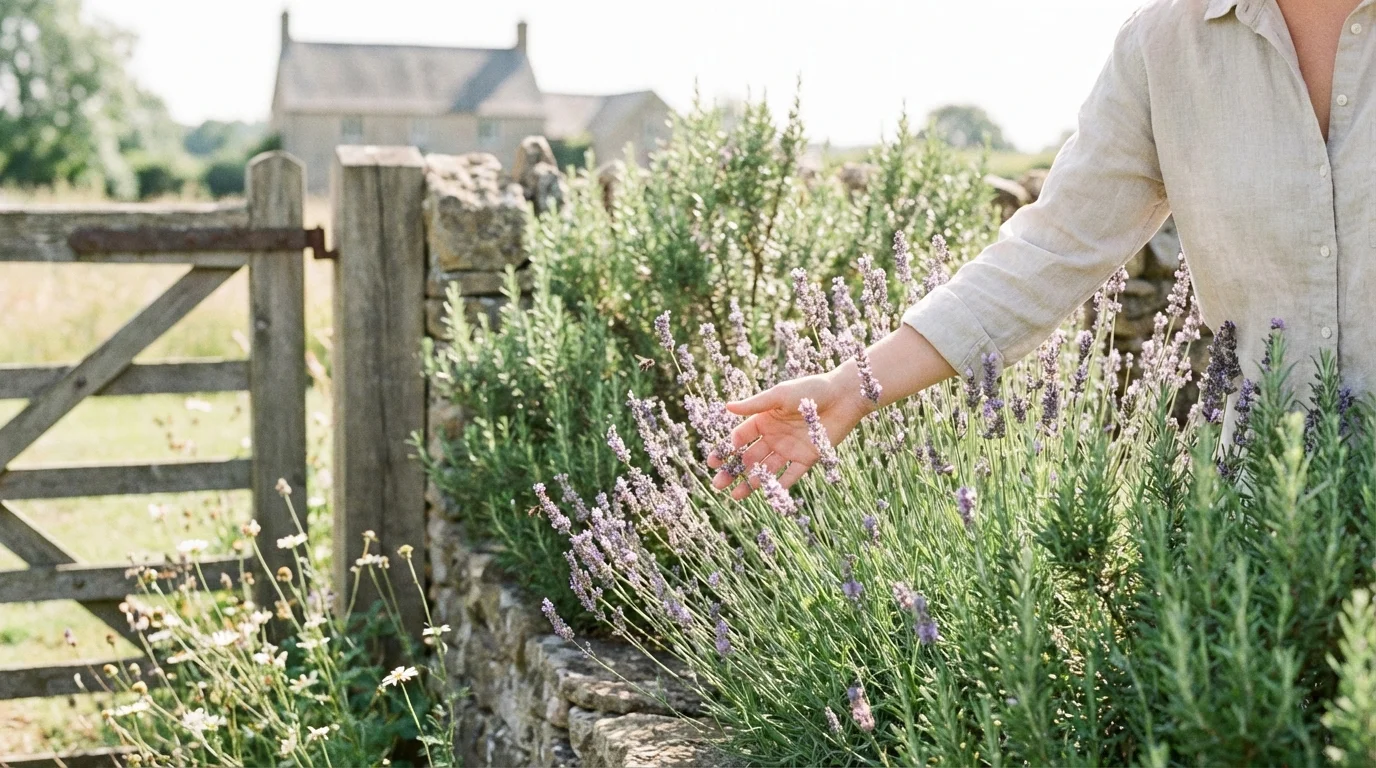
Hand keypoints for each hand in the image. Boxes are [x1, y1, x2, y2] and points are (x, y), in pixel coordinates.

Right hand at [707, 361, 874, 499]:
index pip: (740, 438)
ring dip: (752, 482)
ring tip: (737, 496)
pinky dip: (780, 485)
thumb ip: (754, 405)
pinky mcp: (807, 458)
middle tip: (718, 484)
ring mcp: (789, 449)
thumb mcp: (779, 395)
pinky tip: (768, 496)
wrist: (843, 396)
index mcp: (764, 420)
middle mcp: (774, 436)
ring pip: (766, 470)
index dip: (726, 449)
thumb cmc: (810, 390)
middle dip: (733, 471)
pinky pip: (791, 475)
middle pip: (749, 457)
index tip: (713, 461)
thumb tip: (726, 407)